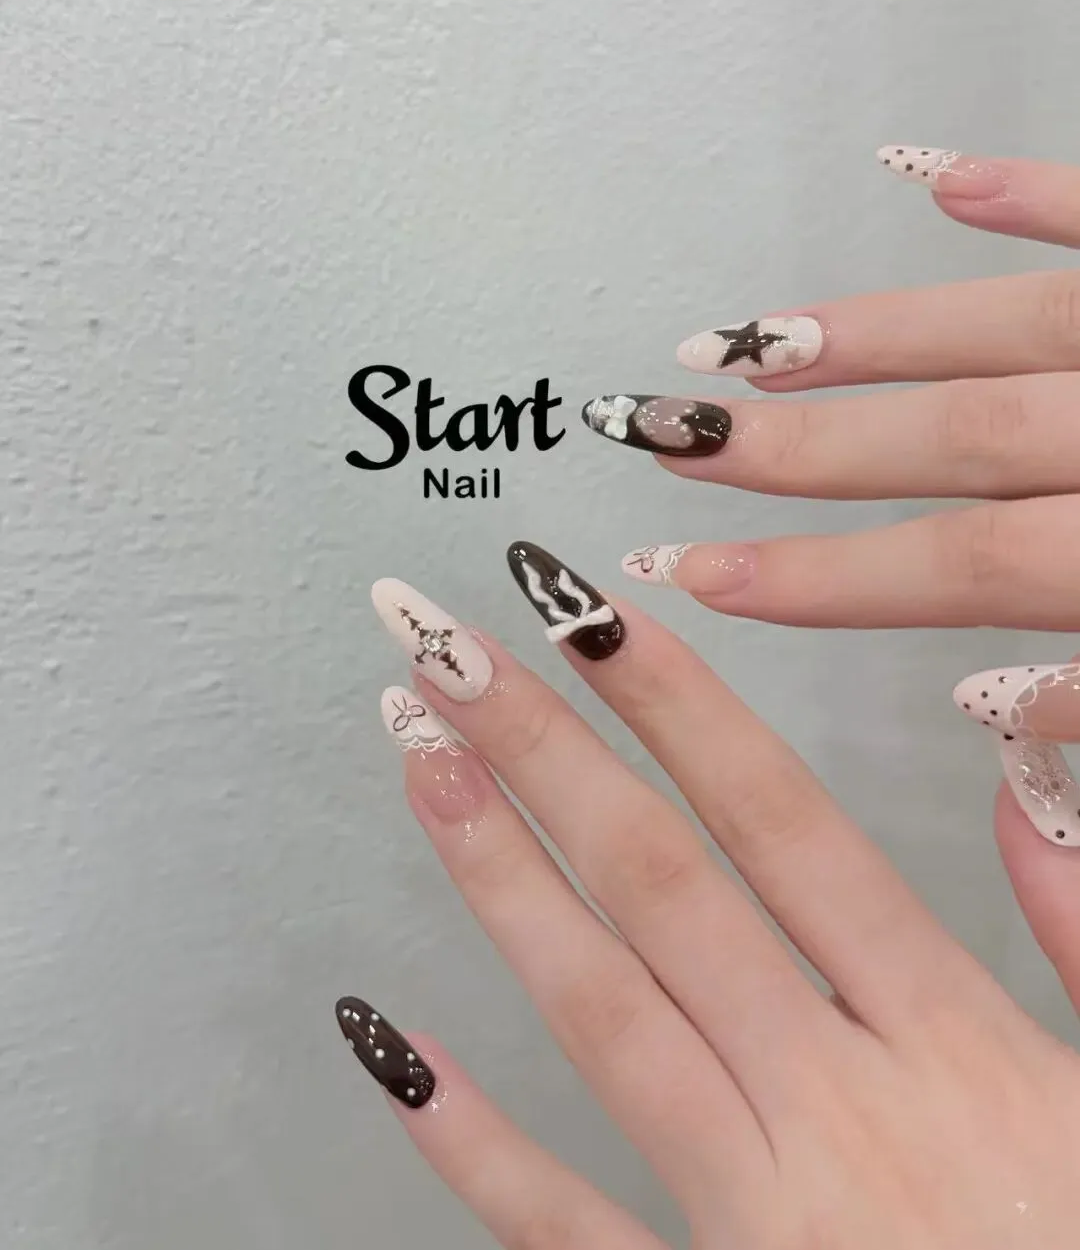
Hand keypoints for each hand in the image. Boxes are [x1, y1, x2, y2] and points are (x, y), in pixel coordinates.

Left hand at [335, 547, 1079, 1247]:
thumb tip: (1023, 777)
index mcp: (951, 1048)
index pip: (787, 828)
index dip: (682, 708)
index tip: (591, 612)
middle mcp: (836, 1114)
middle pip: (667, 891)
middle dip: (551, 753)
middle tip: (452, 648)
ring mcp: (756, 1221)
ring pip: (605, 1016)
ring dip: (502, 879)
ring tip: (421, 766)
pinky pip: (566, 1229)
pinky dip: (472, 1140)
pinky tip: (388, 1043)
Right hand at [580, 149, 1079, 853]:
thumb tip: (988, 710)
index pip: (959, 564)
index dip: (819, 576)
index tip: (693, 579)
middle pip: (950, 439)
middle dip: (794, 449)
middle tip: (666, 440)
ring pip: (1005, 327)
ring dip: (868, 333)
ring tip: (741, 344)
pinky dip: (1024, 193)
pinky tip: (932, 174)